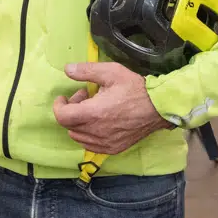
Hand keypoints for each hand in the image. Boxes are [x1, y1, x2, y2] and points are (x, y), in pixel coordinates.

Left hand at [52, 62, 171, 155]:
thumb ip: (86, 71)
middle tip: (85, 97)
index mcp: (94, 113)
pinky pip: (90, 145)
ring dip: (79, 122)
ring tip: (94, 109)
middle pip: (69, 126)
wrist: (158, 107)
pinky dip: (88, 134)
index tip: (64, 97)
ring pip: (78, 136)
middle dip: (71, 110)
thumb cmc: (135, 88)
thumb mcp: (111, 72)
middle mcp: (97, 132)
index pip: (62, 117)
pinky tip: (100, 122)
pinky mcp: (113, 148)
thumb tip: (67, 69)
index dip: (59, 106)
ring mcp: (105, 143)